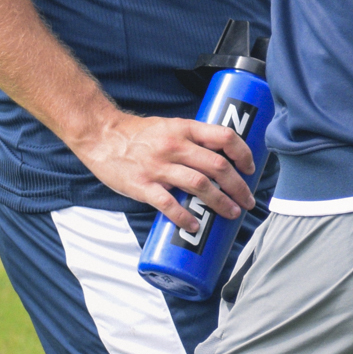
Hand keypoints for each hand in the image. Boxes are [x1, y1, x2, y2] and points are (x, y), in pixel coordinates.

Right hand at [76, 110, 258, 229]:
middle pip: (217, 166)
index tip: (251, 168)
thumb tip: (222, 158)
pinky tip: (194, 226)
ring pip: (199, 186)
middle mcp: (175, 147)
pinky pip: (168, 204)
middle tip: (248, 201)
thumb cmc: (139, 134)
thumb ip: (193, 139)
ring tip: (232, 213)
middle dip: (238, 186)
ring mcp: (158, 167)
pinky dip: (184, 217)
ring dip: (220, 202)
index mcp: (185, 129)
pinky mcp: (142, 185)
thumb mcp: (171, 127)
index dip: (243, 153)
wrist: (102, 137)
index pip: (224, 137)